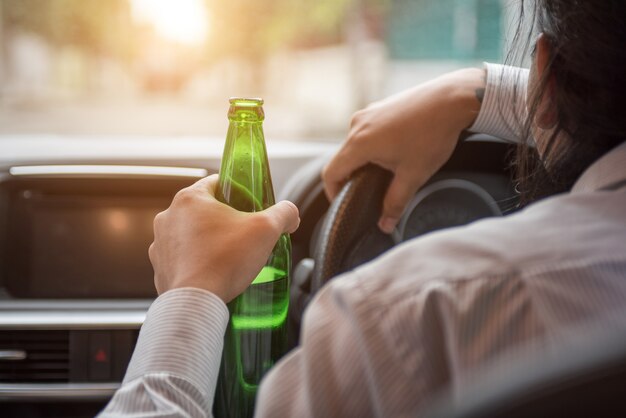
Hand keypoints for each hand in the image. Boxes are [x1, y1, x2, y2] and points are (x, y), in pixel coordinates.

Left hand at [149, 175, 299, 301]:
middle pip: (204, 209)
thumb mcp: (266, 229)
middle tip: (244, 233)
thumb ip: (284, 213)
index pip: (217, 182)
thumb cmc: (227, 260)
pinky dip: (195, 262)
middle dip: (224, 219)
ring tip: (229, 256)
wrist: (197, 302)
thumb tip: (290, 213)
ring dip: (208, 240)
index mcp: (190, 198)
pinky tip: (212, 272)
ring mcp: (160, 242)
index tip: (250, 204)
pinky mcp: (159, 266)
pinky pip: (181, 258)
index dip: (237, 190)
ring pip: (190, 234)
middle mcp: (168, 216)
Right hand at [322, 68, 485, 233]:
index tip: (345, 204)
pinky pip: (366, 132)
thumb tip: (385, 226)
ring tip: (388, 171)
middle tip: (371, 193)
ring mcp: (368, 113)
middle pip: (343, 159)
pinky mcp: (379, 108)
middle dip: (353, 178)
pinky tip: (396, 151)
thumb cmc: (432, 135)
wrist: (452, 98)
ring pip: (355, 145)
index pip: (331, 173)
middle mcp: (357, 126)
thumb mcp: (414, 175)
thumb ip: (395, 203)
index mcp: (360, 143)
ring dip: (365, 161)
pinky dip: (373, 146)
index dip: (333, 193)